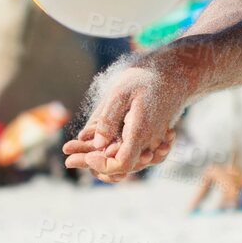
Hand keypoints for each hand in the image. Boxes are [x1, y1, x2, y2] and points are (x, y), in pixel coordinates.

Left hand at [62, 64, 183, 181]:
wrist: (172, 75)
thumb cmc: (144, 80)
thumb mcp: (120, 93)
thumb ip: (108, 120)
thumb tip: (97, 144)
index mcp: (141, 132)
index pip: (122, 164)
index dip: (102, 165)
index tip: (86, 156)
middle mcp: (150, 143)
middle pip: (123, 167)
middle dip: (96, 162)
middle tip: (69, 152)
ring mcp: (154, 144)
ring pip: (130, 164)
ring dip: (105, 160)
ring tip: (79, 150)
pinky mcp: (155, 141)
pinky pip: (138, 157)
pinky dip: (119, 155)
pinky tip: (102, 149)